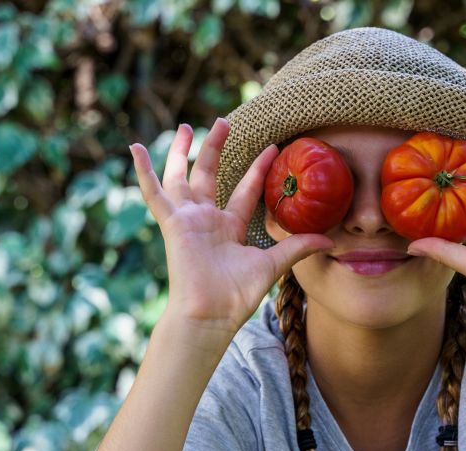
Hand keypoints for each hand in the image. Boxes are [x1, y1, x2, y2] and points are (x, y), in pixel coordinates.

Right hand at [130, 120, 333, 336]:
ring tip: (188, 125)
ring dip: (184, 152)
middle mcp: (206, 220)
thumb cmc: (237, 295)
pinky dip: (144, 172)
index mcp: (229, 228)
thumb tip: (330, 240)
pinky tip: (136, 147)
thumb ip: (297, 247)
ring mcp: (187, 220)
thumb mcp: (272, 264)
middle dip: (215, 148)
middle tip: (224, 122)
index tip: (272, 147)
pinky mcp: (173, 223)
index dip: (257, 170)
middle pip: (208, 176)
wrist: (211, 314)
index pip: (244, 191)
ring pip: (182, 177)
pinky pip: (154, 194)